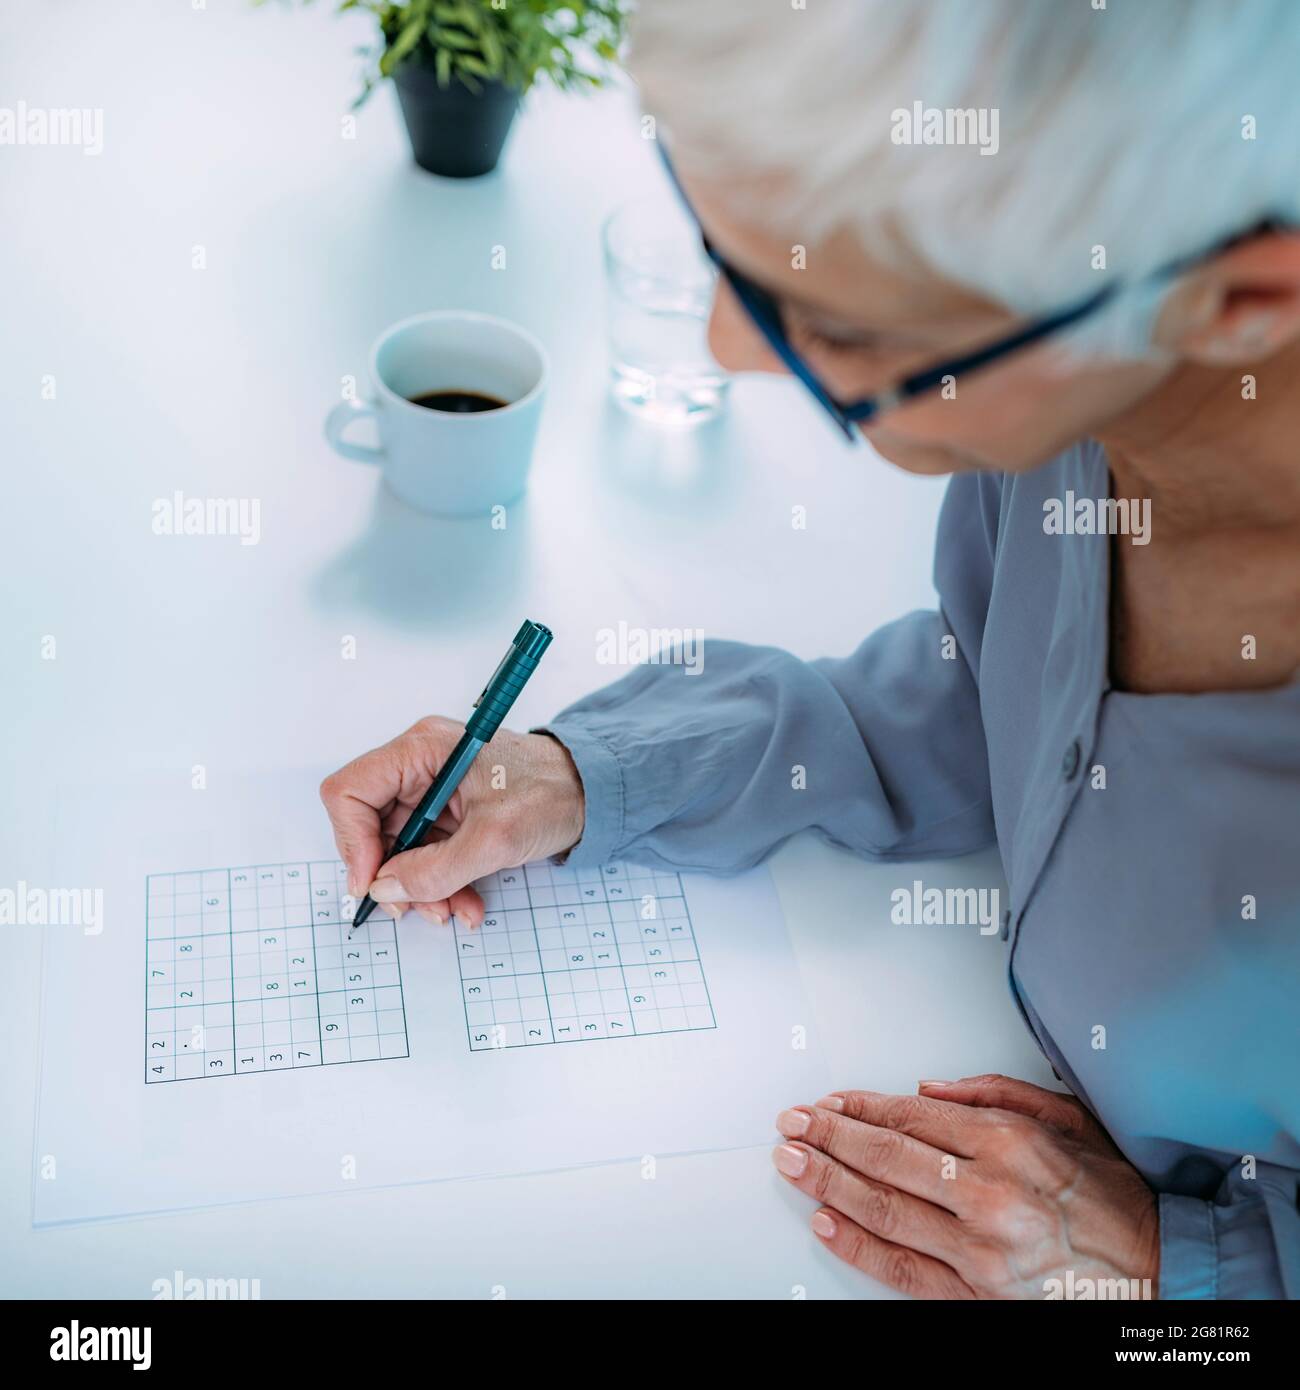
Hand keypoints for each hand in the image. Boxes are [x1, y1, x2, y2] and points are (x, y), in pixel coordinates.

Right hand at [320, 716, 584, 925]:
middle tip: (414, 908)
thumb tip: (386, 889)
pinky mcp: (448, 813)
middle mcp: (419, 765)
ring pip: (399, 849)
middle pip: (370, 827)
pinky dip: (440, 883)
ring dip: (422, 888)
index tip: (373, 883)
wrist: (593, 794)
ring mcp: (432, 790)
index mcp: (422, 750)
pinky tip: (467, 902)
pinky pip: (426, 854)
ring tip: (453, 911)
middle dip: (393, 875)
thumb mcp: (495, 839)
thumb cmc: (553, 794)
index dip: (351, 841)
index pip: (350, 791)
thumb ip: (436, 870)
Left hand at [772, 1073, 1159, 1298]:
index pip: (909, 1119)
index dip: (859, 1108)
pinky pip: (902, 1268)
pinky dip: (856, 1244)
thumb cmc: (1109, 1195)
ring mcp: (980, 1248)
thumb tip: (927, 1089)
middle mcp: (988, 1191)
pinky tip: (825, 1222)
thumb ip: (995, 1093)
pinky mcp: (977, 1295)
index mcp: (1008, 1142)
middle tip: (790, 1125)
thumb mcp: (1066, 1119)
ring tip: (791, 1163)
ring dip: (827, 1182)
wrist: (1158, 1271)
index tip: (827, 1101)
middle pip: (885, 1158)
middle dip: (828, 1138)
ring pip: (884, 1208)